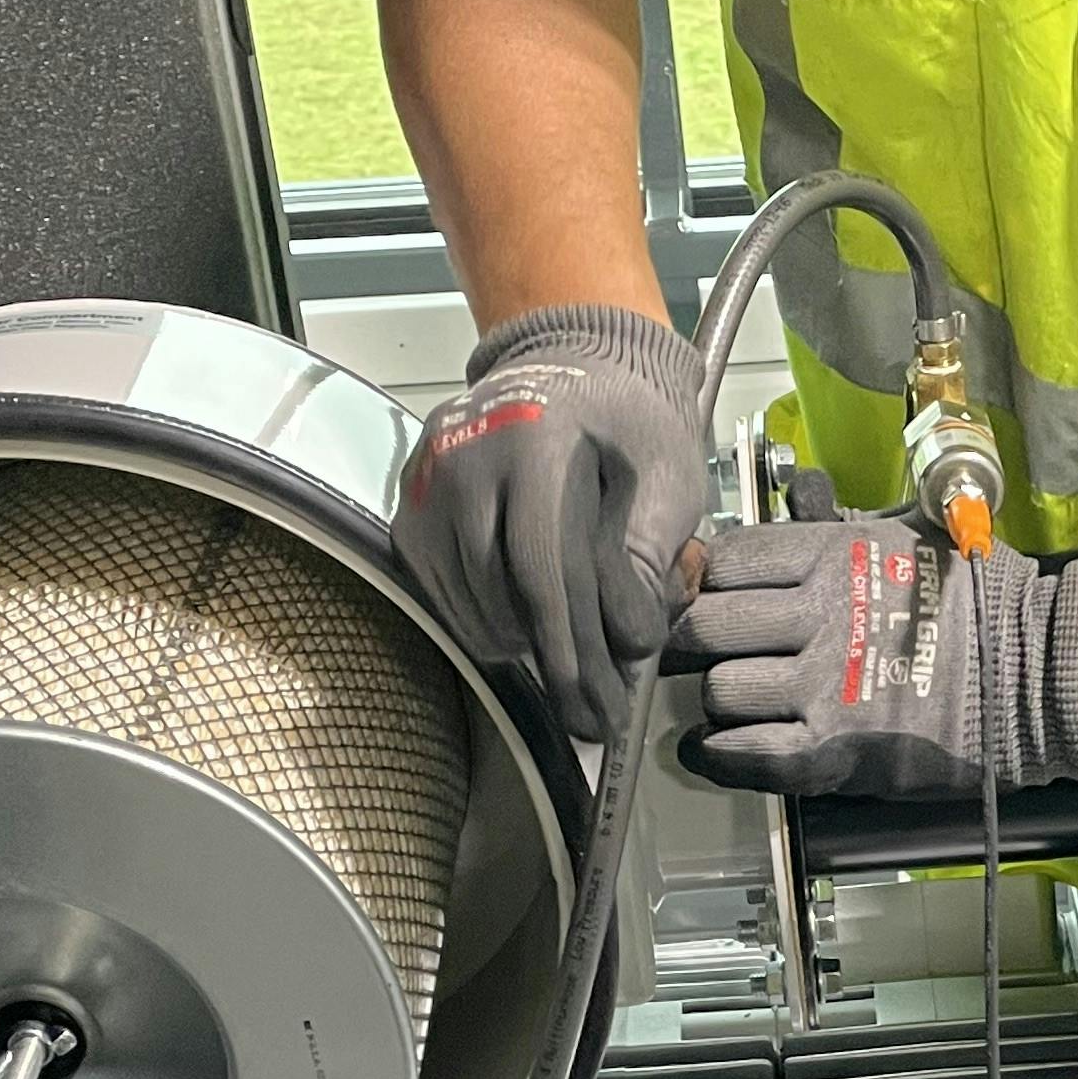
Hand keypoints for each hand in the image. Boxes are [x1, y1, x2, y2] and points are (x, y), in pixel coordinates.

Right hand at [395, 304, 706, 743]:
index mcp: (539, 439)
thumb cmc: (630, 421)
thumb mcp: (666, 479)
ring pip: (471, 603)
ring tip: (572, 668)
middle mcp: (469, 456)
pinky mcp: (411, 504)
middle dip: (559, 667)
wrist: (577, 361)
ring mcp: (430, 479)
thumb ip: (645, 560)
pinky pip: (441, 593)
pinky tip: (524, 632)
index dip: (575, 651)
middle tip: (594, 717)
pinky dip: (484, 624)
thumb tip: (624, 652)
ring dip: (523, 649)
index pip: (548, 569)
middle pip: (507, 594)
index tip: (605, 708)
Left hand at [674, 508, 1077, 798]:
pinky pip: (745, 752)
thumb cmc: (978, 604)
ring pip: (719, 691)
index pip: (727, 561)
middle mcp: (819, 615)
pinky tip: (707, 749)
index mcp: (834, 556)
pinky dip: (716, 753)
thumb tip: (783, 518)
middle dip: (691, 637)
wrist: (1033, 675)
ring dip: (714, 697)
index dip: (702, 578)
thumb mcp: (906, 538)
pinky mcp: (833, 749)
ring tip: (724, 698)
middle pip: (706, 625)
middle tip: (690, 647)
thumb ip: (835, 535)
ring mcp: (823, 686)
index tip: (700, 591)